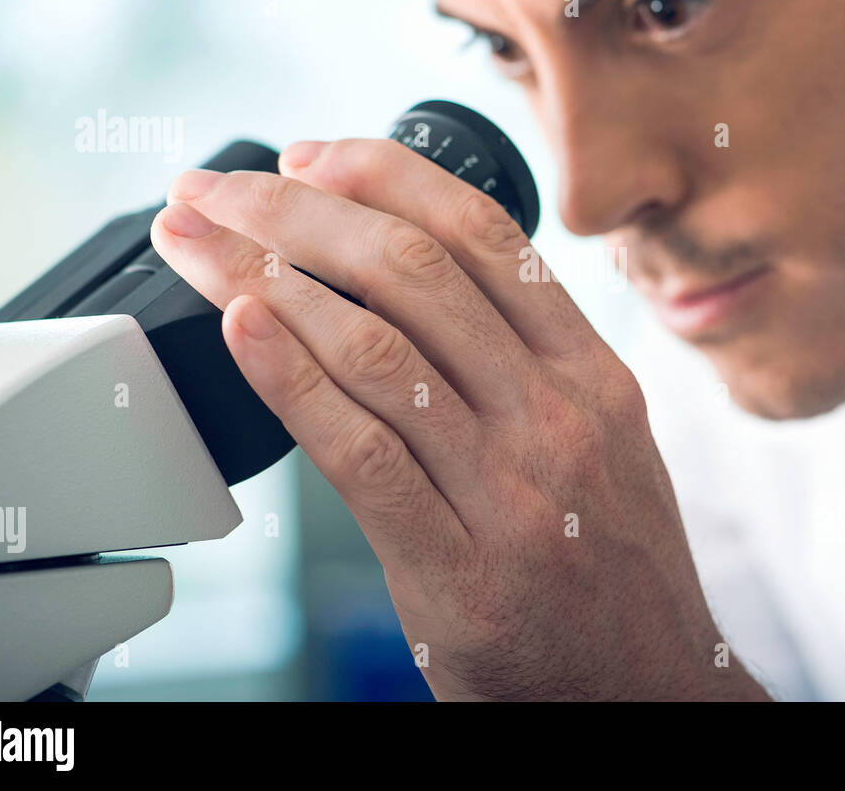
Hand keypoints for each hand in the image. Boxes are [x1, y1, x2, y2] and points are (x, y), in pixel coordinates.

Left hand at [149, 138, 767, 699]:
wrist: (647, 689)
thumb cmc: (611, 560)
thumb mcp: (604, 436)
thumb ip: (529, 356)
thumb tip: (418, 271)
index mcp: (593, 370)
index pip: (483, 233)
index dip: (382, 176)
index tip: (306, 155)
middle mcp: (557, 414)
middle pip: (413, 269)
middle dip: (296, 211)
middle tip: (218, 189)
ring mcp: (512, 490)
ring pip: (376, 345)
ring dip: (265, 278)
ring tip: (197, 245)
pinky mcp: (458, 566)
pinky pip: (360, 452)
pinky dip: (290, 380)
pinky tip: (240, 328)